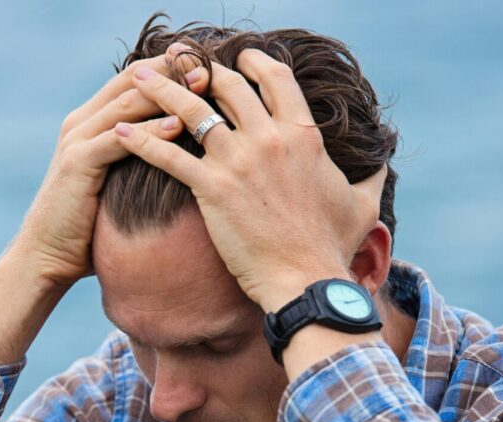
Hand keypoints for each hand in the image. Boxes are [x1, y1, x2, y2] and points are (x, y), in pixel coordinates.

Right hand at [16, 52, 206, 287]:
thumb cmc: (87, 230)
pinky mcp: (78, 163)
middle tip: (209, 64)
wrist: (47, 256)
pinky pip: (119, 140)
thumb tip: (179, 165)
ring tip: (202, 86)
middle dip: (171, 70)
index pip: (134, 81)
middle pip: (132, 80)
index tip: (205, 64)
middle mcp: (82, 122)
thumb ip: (137, 166)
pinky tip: (178, 126)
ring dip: (166, 93)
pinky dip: (149, 131)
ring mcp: (77, 140)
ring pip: (127, 103)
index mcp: (91, 123)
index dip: (168, 69)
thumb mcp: (117, 188)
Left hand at [113, 49, 386, 309]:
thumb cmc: (332, 248)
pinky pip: (168, 155)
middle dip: (199, 69)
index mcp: (303, 135)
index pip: (274, 78)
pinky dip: (140, 141)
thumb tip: (384, 160)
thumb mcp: (362, 205)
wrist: (306, 281)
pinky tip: (118, 133)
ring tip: (136, 78)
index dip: (252, 62)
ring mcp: (239, 161)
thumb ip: (371, 176)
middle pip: (227, 85)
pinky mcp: (212, 188)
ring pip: (191, 109)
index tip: (236, 59)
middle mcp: (269, 138)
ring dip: (160, 89)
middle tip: (178, 63)